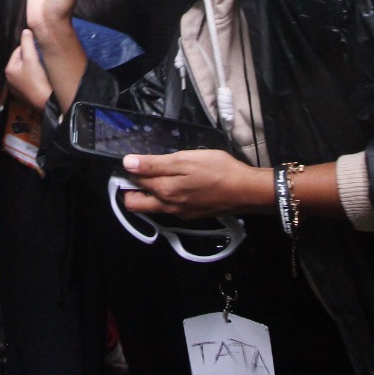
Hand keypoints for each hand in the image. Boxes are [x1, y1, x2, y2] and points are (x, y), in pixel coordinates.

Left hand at [5, 29, 53, 110]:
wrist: (46, 102)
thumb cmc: (38, 79)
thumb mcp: (32, 59)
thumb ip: (28, 43)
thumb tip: (25, 30)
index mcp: (9, 69)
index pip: (18, 50)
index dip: (30, 48)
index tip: (40, 49)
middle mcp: (9, 79)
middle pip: (22, 61)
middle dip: (31, 58)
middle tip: (42, 60)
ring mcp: (16, 89)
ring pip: (25, 71)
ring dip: (33, 68)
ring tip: (43, 69)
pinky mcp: (24, 95)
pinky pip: (28, 81)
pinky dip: (34, 78)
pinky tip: (41, 79)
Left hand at [119, 150, 267, 218]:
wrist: (246, 191)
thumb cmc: (217, 170)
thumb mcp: (185, 160)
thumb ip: (155, 164)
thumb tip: (128, 163)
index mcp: (164, 192)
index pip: (134, 183)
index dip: (130, 170)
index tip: (134, 159)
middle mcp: (168, 207)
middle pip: (136, 204)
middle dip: (132, 188)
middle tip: (142, 171)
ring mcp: (180, 213)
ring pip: (153, 206)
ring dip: (150, 193)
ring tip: (161, 174)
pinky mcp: (192, 214)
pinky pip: (169, 208)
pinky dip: (166, 197)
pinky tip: (178, 183)